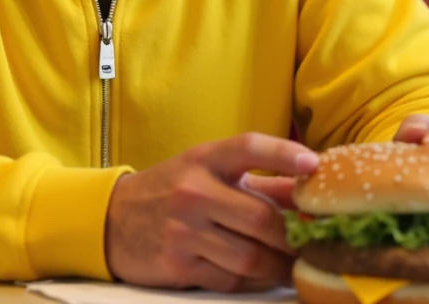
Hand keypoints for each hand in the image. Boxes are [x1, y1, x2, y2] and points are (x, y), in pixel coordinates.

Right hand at [105, 133, 318, 290]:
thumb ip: (262, 180)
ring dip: (280, 266)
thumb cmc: (173, 190)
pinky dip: (254, 281)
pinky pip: (230, 280)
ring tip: (296, 266)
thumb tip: (313, 187)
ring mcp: (183, 231)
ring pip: (250, 257)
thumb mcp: (210, 171)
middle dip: (294, 237)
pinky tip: (262, 275)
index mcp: (204, 159)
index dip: (284, 153)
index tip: (313, 165)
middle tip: (315, 243)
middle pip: (260, 218)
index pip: (248, 147)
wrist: (113, 220)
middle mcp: (193, 191)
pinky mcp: (177, 266)